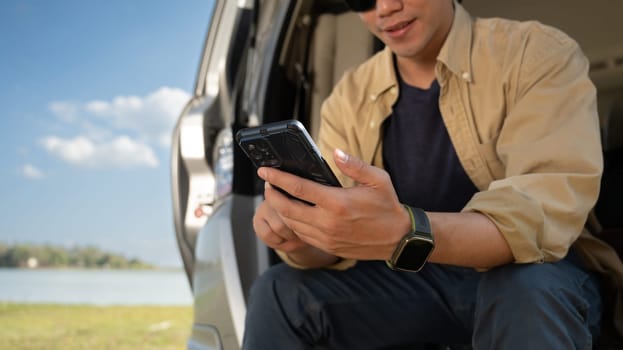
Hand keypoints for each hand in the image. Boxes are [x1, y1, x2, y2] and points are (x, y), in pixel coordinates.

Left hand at [258, 149, 410, 260]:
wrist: (398, 238)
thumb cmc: (388, 206)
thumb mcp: (378, 179)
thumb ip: (354, 165)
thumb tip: (336, 152)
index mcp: (337, 203)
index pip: (298, 188)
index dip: (277, 178)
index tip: (264, 170)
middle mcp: (327, 222)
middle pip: (286, 208)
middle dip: (272, 194)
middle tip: (267, 183)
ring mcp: (325, 237)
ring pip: (291, 223)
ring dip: (279, 209)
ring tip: (276, 195)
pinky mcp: (327, 246)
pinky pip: (301, 234)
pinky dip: (291, 222)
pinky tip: (291, 211)